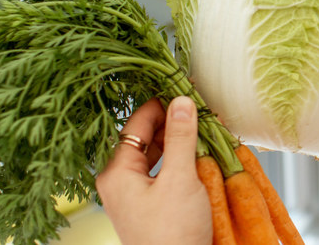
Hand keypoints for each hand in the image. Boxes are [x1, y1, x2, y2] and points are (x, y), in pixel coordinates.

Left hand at [97, 97, 212, 244]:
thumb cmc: (172, 234)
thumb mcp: (179, 179)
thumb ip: (181, 137)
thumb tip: (182, 101)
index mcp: (115, 172)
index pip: (135, 124)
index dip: (160, 104)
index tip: (182, 88)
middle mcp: (118, 182)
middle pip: (143, 139)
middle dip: (171, 123)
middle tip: (198, 109)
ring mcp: (133, 196)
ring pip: (154, 156)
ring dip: (178, 142)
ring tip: (203, 130)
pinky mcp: (149, 207)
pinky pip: (161, 173)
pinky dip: (179, 161)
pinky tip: (198, 156)